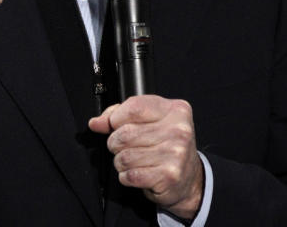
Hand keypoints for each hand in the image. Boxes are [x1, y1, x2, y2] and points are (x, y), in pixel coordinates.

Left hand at [88, 96, 203, 219]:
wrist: (190, 178)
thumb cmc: (168, 147)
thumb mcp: (150, 122)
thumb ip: (121, 116)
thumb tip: (97, 122)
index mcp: (175, 110)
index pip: (133, 107)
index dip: (116, 118)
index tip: (116, 125)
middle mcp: (178, 130)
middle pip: (125, 133)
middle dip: (116, 143)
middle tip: (126, 147)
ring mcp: (175, 153)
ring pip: (124, 156)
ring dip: (121, 162)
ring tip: (134, 161)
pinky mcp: (168, 176)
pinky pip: (130, 175)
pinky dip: (127, 176)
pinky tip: (138, 173)